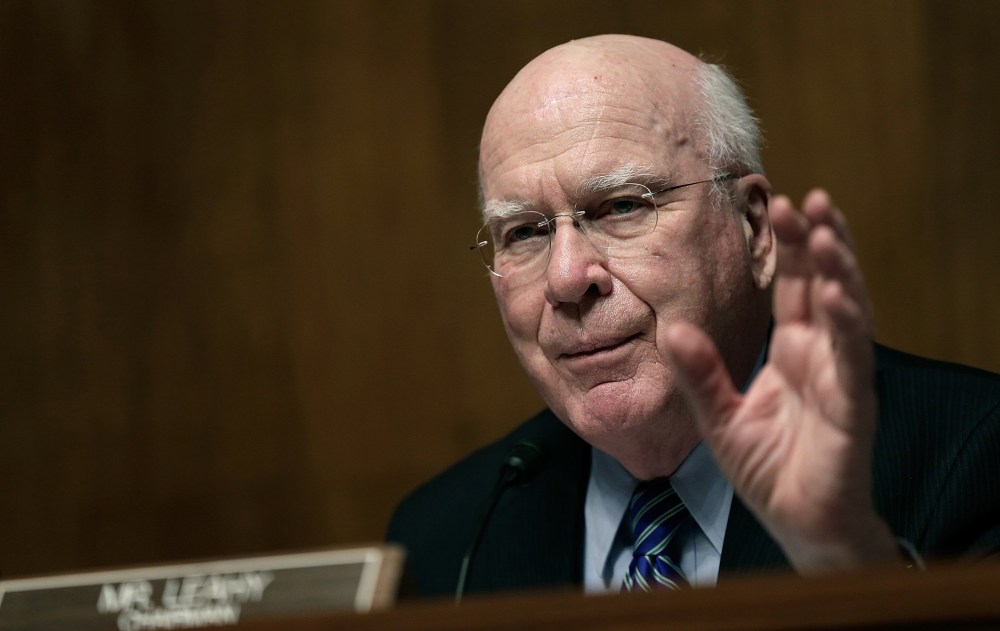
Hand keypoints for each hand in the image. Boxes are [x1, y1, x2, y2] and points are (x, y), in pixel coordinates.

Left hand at [666, 189, 898, 571]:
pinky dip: (846, 325)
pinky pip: (852, 360)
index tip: (779, 205)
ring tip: (827, 230)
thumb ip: (699, 374)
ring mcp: (841, 378)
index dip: (791, 250)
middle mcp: (821, 356)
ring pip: (848, 312)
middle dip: (818, 243)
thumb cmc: (765, 469)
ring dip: (840, 270)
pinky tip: (837, 293)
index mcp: (792, 352)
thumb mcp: (717, 417)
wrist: (796, 523)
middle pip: (824, 287)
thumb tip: (670, 329)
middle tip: (806, 199)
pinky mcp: (852, 407)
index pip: (794, 290)